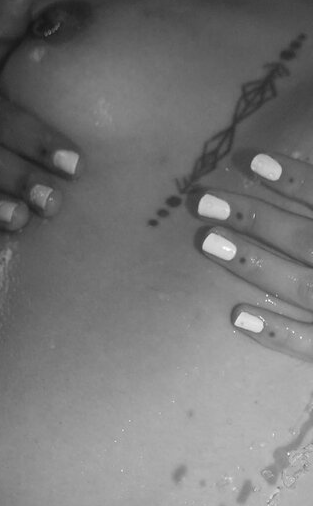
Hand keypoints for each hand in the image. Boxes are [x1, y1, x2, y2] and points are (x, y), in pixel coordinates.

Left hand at [198, 151, 312, 360]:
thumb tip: (301, 178)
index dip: (297, 180)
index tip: (251, 160)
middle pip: (307, 239)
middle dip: (257, 219)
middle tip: (203, 201)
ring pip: (303, 286)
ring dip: (255, 264)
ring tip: (208, 241)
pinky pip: (312, 345)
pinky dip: (278, 333)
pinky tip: (238, 317)